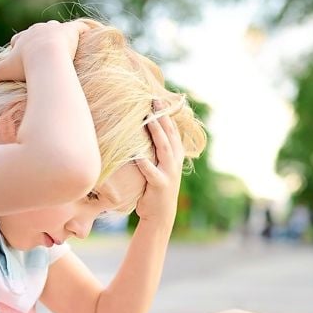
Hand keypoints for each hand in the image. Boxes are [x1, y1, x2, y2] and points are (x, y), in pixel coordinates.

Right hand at [0, 19, 91, 83]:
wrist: (45, 58)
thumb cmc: (25, 65)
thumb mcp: (5, 71)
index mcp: (23, 37)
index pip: (20, 39)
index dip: (20, 46)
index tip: (23, 55)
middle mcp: (38, 30)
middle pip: (38, 32)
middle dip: (39, 40)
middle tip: (44, 51)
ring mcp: (55, 29)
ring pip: (56, 28)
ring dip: (58, 34)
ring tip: (64, 43)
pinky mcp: (70, 31)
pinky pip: (78, 27)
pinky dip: (82, 30)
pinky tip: (87, 35)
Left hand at [134, 104, 184, 223]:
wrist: (160, 214)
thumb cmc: (154, 187)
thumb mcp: (159, 166)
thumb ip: (155, 150)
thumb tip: (142, 130)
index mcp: (175, 155)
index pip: (172, 130)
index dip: (166, 114)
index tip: (158, 98)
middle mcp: (175, 162)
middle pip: (169, 135)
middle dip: (162, 117)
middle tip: (154, 101)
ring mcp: (169, 173)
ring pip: (163, 149)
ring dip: (157, 133)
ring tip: (148, 119)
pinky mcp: (160, 185)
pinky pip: (151, 172)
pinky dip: (145, 164)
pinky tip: (137, 155)